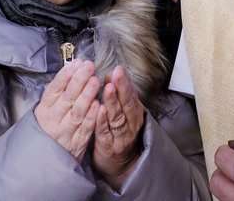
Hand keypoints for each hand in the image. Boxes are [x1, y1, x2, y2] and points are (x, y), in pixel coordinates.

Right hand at [34, 60, 99, 160]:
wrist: (42, 162)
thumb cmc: (47, 129)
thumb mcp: (46, 109)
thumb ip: (58, 91)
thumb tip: (72, 67)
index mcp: (44, 109)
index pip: (54, 89)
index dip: (65, 75)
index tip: (76, 63)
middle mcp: (54, 120)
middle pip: (67, 98)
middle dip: (79, 81)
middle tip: (89, 67)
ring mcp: (65, 132)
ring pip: (77, 112)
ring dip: (87, 96)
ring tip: (95, 81)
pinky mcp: (76, 144)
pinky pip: (84, 129)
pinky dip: (91, 117)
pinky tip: (98, 105)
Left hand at [92, 66, 144, 187]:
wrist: (121, 166)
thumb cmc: (121, 134)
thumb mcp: (125, 114)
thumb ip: (120, 96)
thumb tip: (111, 74)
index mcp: (134, 114)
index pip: (130, 95)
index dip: (125, 82)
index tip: (119, 69)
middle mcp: (130, 124)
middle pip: (127, 104)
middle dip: (122, 87)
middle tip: (116, 73)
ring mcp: (121, 136)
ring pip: (117, 117)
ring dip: (113, 101)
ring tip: (108, 87)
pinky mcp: (109, 147)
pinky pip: (106, 132)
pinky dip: (102, 120)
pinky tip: (99, 110)